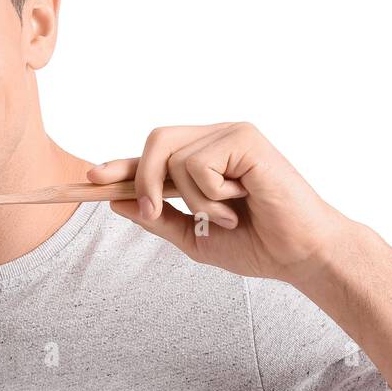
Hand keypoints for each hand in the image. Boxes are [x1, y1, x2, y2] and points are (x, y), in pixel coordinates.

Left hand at [86, 121, 354, 285]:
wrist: (301, 256)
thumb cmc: (257, 245)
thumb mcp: (194, 236)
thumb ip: (158, 219)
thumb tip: (116, 203)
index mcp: (205, 159)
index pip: (153, 155)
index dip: (122, 165)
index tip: (91, 179)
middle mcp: (216, 139)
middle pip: (155, 141)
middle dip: (143, 179)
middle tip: (156, 211)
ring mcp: (232, 134)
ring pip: (173, 157)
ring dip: (192, 197)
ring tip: (227, 214)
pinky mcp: (245, 138)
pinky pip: (197, 163)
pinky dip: (211, 193)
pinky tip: (241, 201)